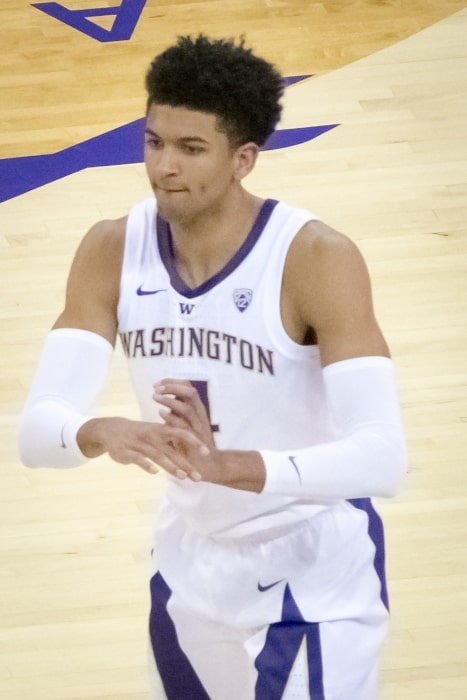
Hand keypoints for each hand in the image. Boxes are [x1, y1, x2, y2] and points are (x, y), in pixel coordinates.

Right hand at [77, 415, 208, 478]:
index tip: (207, 453)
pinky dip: (146, 464)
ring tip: (183, 477)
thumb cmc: (139, 433)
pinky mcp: (126, 451)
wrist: (110, 429)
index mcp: (161, 430)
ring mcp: (139, 444)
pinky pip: (137, 458)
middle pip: (172, 450)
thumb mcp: (156, 431)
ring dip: (171, 465)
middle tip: (198, 477)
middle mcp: (152, 436)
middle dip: (186, 463)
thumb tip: (193, 447)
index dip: (195, 442)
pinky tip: (155, 472)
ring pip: (157, 455)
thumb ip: (172, 438)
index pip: (181, 433)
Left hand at [152, 379, 265, 491]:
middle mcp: (200, 414)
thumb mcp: (185, 422)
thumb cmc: (193, 444)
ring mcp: (198, 426)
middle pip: (189, 392)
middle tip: (155, 388)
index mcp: (197, 408)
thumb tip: (164, 397)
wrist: (209, 464)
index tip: (157, 383)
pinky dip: (172, 417)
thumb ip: (177, 411)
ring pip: (186, 407)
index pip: (188, 387)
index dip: (173, 382)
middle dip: (172, 387)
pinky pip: (184, 425)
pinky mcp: (195, 439)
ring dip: (170, 400)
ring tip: (155, 397)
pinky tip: (161, 413)